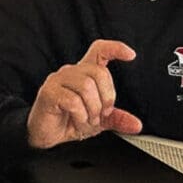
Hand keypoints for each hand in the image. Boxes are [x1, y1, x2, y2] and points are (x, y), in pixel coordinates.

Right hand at [26, 39, 143, 148]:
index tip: (131, 55)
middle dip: (107, 98)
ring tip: (88, 121)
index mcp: (85, 73)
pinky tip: (78, 121)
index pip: (99, 50)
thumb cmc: (69, 120)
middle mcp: (72, 72)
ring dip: (92, 109)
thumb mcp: (99, 121)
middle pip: (99, 72)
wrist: (46, 135)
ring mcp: (58, 80)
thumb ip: (117, 119)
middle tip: (101, 115)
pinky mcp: (48, 92)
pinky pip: (72, 100)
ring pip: (86, 86)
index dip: (115, 48)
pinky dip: (80, 115)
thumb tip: (136, 125)